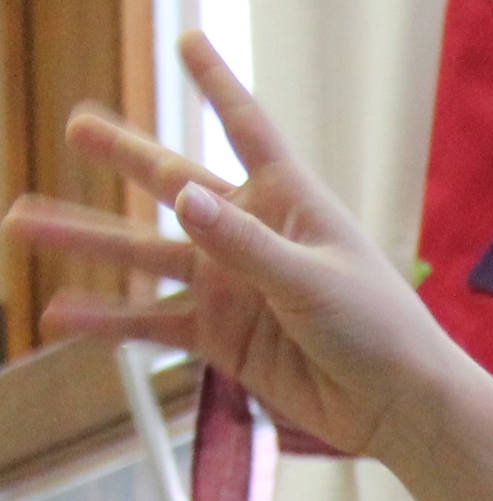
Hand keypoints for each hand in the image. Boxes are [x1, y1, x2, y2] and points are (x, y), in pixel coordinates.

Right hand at [3, 32, 492, 500]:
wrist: (396, 408)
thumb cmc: (380, 331)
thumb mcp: (313, 280)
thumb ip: (247, 244)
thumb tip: (183, 198)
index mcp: (290, 202)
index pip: (247, 131)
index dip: (217, 86)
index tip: (188, 42)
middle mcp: (252, 236)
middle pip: (175, 184)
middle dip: (125, 155)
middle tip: (77, 125)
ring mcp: (230, 285)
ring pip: (146, 255)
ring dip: (86, 240)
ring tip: (21, 222)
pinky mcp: (219, 335)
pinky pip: (151, 322)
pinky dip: (107, 320)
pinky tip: (60, 313)